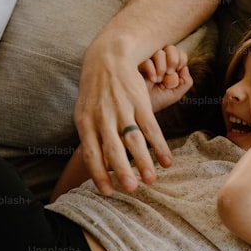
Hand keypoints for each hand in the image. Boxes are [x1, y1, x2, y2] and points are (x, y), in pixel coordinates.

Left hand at [74, 43, 171, 194]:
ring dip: (144, 161)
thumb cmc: (94, 92)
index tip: (108, 192)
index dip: (99, 174)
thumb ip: (90, 139)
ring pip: (134, 140)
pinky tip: (167, 161)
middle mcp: (103, 117)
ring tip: (151, 180)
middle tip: (131, 189)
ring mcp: (123, 109)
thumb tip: (100, 168)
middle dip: (123, 170)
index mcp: (86, 122)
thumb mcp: (84, 113)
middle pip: (113, 148)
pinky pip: (151, 128)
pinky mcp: (140, 102)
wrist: (107, 58)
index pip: (91, 153)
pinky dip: (160, 146)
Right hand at [139, 45, 192, 112]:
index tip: (178, 71)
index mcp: (170, 65)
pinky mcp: (137, 64)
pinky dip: (152, 70)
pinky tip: (152, 79)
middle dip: (173, 60)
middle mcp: (160, 60)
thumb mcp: (176, 94)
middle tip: (170, 72)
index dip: (181, 60)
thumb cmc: (158, 100)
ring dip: (162, 67)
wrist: (141, 108)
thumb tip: (185, 68)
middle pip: (170, 48)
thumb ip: (186, 82)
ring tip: (158, 80)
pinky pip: (147, 60)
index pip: (179, 53)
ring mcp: (148, 60)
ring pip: (159, 53)